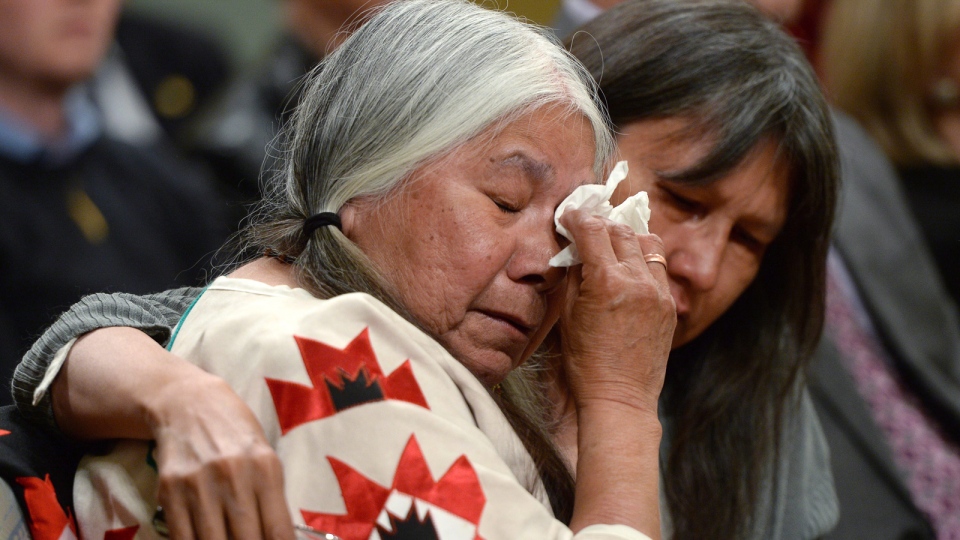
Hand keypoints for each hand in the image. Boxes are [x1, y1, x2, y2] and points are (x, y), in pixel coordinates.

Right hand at [146, 366, 294, 539]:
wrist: (189, 404)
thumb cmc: (236, 431)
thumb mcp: (265, 457)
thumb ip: (272, 498)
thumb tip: (278, 539)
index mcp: (266, 469)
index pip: (278, 531)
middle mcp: (234, 478)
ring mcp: (199, 486)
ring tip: (228, 539)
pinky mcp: (169, 491)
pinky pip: (182, 538)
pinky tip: (203, 539)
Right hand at [557, 209, 675, 414]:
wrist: (620, 398)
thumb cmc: (586, 363)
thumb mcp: (568, 315)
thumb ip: (574, 275)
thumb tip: (575, 249)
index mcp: (607, 281)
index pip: (592, 230)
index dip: (577, 217)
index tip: (568, 216)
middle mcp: (637, 280)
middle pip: (620, 230)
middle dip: (600, 225)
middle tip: (585, 228)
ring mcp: (658, 292)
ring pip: (646, 242)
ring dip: (626, 237)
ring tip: (611, 245)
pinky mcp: (669, 304)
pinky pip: (659, 267)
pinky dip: (643, 259)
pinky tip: (629, 268)